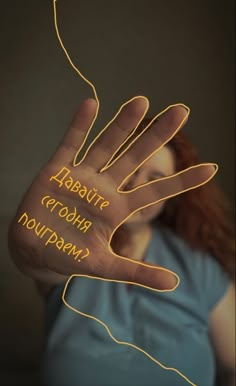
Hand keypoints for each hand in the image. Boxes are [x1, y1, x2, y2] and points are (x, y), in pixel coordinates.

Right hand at [8, 96, 216, 290]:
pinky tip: (90, 104)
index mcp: (117, 209)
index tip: (212, 168)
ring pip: (105, 145)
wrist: (34, 251)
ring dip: (122, 124)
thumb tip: (174, 285)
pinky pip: (69, 145)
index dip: (182, 181)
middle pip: (134, 157)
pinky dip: (78, 126)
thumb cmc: (70, 258)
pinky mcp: (56, 172)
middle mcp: (103, 187)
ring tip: (142, 101)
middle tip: (181, 111)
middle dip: (156, 135)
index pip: (155, 191)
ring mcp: (81, 177)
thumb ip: (137, 272)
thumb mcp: (105, 268)